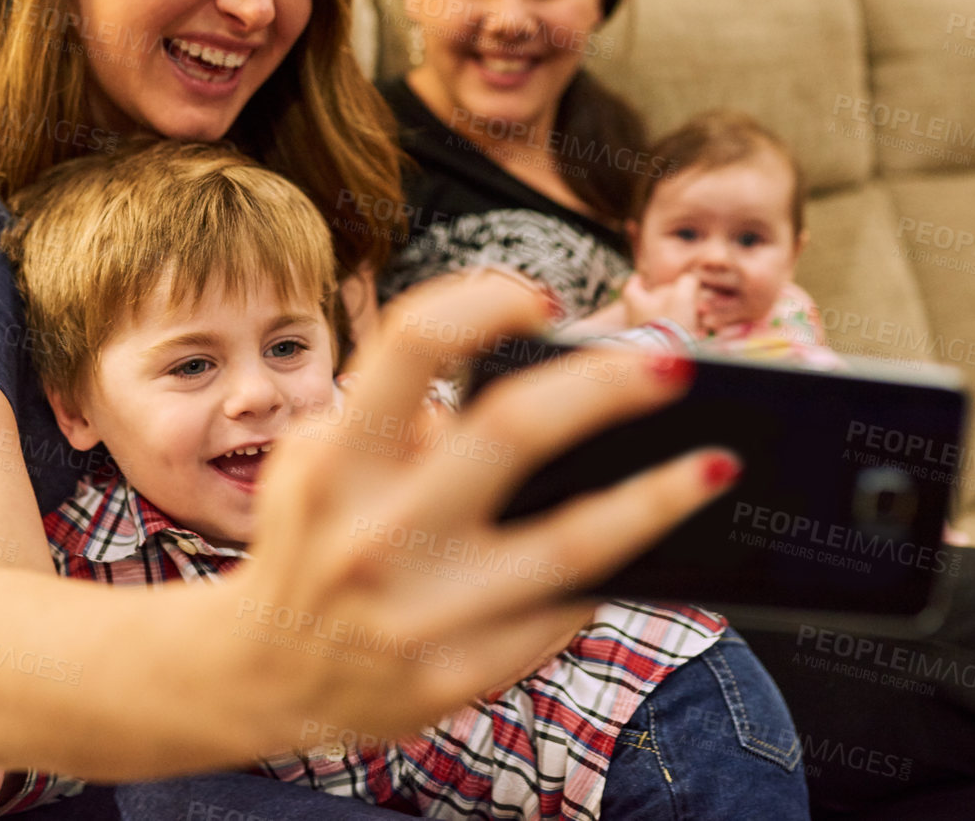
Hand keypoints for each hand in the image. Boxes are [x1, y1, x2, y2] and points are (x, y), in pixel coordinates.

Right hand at [227, 267, 741, 750]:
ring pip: (567, 544)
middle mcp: (373, 533)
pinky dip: (604, 576)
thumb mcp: (320, 459)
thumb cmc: (314, 534)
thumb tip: (535, 374)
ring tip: (714, 466)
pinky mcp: (451, 678)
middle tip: (672, 361)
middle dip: (604, 386)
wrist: (260, 672)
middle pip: (512, 430)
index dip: (482, 303)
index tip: (541, 297)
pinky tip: (646, 549)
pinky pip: (555, 617)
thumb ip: (397, 414)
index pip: (411, 344)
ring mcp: (414, 614)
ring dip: (654, 499)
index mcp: (336, 459)